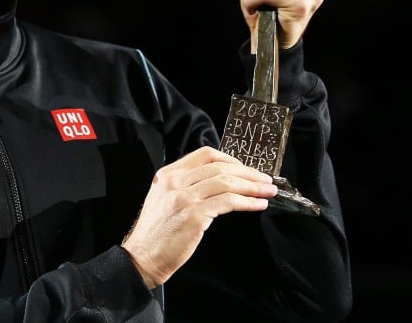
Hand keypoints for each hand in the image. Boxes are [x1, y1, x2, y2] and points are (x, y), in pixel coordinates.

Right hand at [120, 146, 277, 288]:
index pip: (205, 155)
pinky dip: (247, 202)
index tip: (246, 168)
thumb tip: (219, 180)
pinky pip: (228, 202)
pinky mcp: (194, 215)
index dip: (230, 159)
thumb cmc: (157, 232)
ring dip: (252, 186)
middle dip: (248, 173)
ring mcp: (184, 197)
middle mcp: (175, 181)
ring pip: (226, 183)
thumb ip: (185, 185)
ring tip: (268, 192)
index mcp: (168, 174)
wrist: (143, 256)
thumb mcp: (164, 198)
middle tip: (266, 180)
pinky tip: (258, 205)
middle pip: (219, 167)